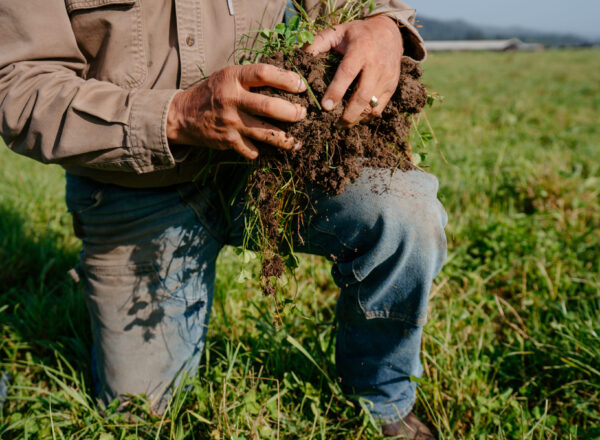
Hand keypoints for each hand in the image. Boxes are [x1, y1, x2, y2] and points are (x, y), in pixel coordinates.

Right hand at [167, 64, 307, 159]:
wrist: (184, 115)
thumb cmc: (213, 92)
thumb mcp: (228, 76)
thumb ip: (251, 78)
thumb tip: (287, 79)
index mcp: (233, 78)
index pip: (264, 74)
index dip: (287, 79)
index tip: (301, 86)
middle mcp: (232, 99)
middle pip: (270, 106)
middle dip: (292, 112)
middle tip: (302, 114)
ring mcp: (231, 122)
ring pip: (266, 133)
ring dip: (286, 139)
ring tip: (296, 141)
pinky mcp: (229, 141)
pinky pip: (253, 150)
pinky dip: (261, 150)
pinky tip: (266, 148)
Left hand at [305, 15, 403, 125]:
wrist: (390, 32)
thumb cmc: (357, 34)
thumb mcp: (338, 31)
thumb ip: (319, 42)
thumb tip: (300, 55)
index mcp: (360, 50)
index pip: (348, 73)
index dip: (336, 91)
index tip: (326, 106)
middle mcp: (376, 65)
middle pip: (362, 96)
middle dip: (348, 114)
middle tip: (335, 123)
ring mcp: (386, 77)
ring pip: (372, 106)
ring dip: (357, 118)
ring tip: (343, 123)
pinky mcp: (392, 86)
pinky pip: (379, 108)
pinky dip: (366, 116)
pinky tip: (356, 116)